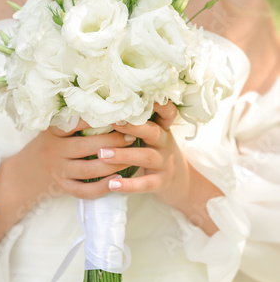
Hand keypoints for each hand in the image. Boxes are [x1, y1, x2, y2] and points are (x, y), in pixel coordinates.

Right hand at [19, 119, 134, 199]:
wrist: (23, 175)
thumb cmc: (46, 147)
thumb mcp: (53, 131)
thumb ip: (73, 122)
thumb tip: (107, 107)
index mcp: (54, 133)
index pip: (75, 123)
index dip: (97, 120)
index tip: (118, 115)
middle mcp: (55, 151)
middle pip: (86, 147)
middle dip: (112, 142)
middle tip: (132, 137)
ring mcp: (59, 171)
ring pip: (88, 170)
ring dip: (113, 164)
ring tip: (131, 158)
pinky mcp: (63, 187)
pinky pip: (84, 190)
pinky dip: (102, 187)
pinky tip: (117, 180)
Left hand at [97, 102, 222, 235]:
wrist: (180, 183)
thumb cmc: (156, 153)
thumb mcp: (153, 137)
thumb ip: (136, 125)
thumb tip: (103, 110)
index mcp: (162, 129)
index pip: (167, 113)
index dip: (159, 105)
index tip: (144, 96)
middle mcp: (165, 143)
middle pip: (153, 132)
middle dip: (133, 127)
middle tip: (113, 122)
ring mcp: (164, 163)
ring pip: (146, 157)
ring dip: (123, 155)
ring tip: (102, 154)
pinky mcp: (161, 182)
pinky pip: (145, 184)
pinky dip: (129, 185)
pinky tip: (112, 184)